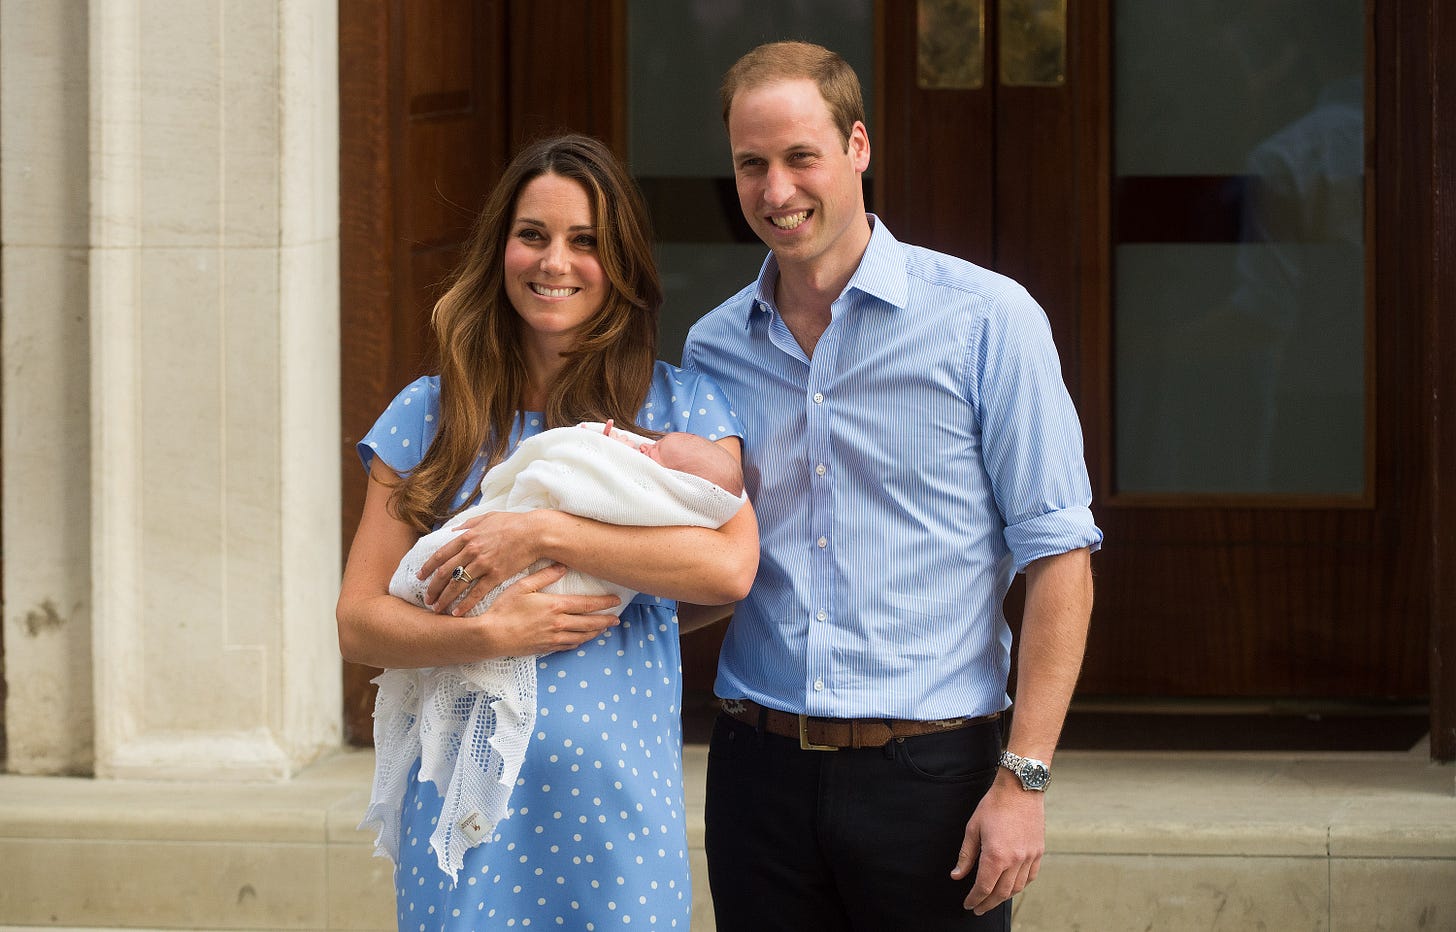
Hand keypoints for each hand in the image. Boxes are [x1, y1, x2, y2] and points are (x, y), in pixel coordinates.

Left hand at [420, 510, 546, 613]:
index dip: (427, 567)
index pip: (440, 555)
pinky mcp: (496, 575)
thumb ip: (468, 524)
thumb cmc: (513, 523)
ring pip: (457, 585)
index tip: (420, 577)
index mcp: (467, 537)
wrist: (535, 533)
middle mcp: (471, 551)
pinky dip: (465, 604)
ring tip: (437, 609)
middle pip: (444, 573)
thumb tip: (454, 531)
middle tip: (426, 598)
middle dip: (433, 588)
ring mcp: (483, 564)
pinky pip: (476, 593)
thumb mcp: (487, 517)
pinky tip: (457, 613)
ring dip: (444, 599)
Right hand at [482, 563, 620, 654]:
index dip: (603, 603)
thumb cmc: (504, 609)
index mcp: (555, 606)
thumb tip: (562, 566)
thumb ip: (544, 576)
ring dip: (595, 632)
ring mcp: (553, 638)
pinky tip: (582, 640)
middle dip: (605, 620)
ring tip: (604, 629)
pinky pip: (568, 646)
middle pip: (589, 623)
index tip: (616, 601)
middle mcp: (558, 624)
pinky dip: (579, 642)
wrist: (491, 636)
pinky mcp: (545, 648)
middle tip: (617, 619)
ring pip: (581, 636)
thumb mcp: (522, 586)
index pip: (586, 604)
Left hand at [951, 776, 1044, 914]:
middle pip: (1001, 893)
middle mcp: (1015, 860)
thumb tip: (957, 875)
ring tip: (993, 899)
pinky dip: (1020, 885)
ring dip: (1003, 897)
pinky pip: (1031, 876)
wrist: (1020, 788)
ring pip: (1017, 887)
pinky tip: (1012, 885)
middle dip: (987, 903)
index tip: (968, 904)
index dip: (974, 899)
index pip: (983, 887)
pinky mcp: (1038, 851)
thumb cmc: (994, 805)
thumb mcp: (973, 828)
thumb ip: (966, 855)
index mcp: (996, 856)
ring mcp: (1029, 857)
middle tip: (978, 908)